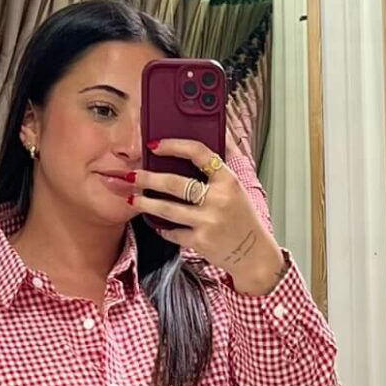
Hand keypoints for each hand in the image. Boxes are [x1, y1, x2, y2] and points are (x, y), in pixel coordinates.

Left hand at [128, 139, 285, 294]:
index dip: (173, 146)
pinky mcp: (200, 241)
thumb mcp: (238, 186)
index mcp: (228, 179)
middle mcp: (218, 199)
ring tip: (133, 198)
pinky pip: (173, 232)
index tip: (154, 145)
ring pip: (167, 209)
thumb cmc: (242, 217)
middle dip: (148, 178)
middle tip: (132, 175)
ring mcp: (208, 222)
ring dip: (145, 203)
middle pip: (175, 184)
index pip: (198, 153)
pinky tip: (155, 222)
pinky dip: (162, 227)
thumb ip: (224, 161)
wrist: (254, 253)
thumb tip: (217, 131)